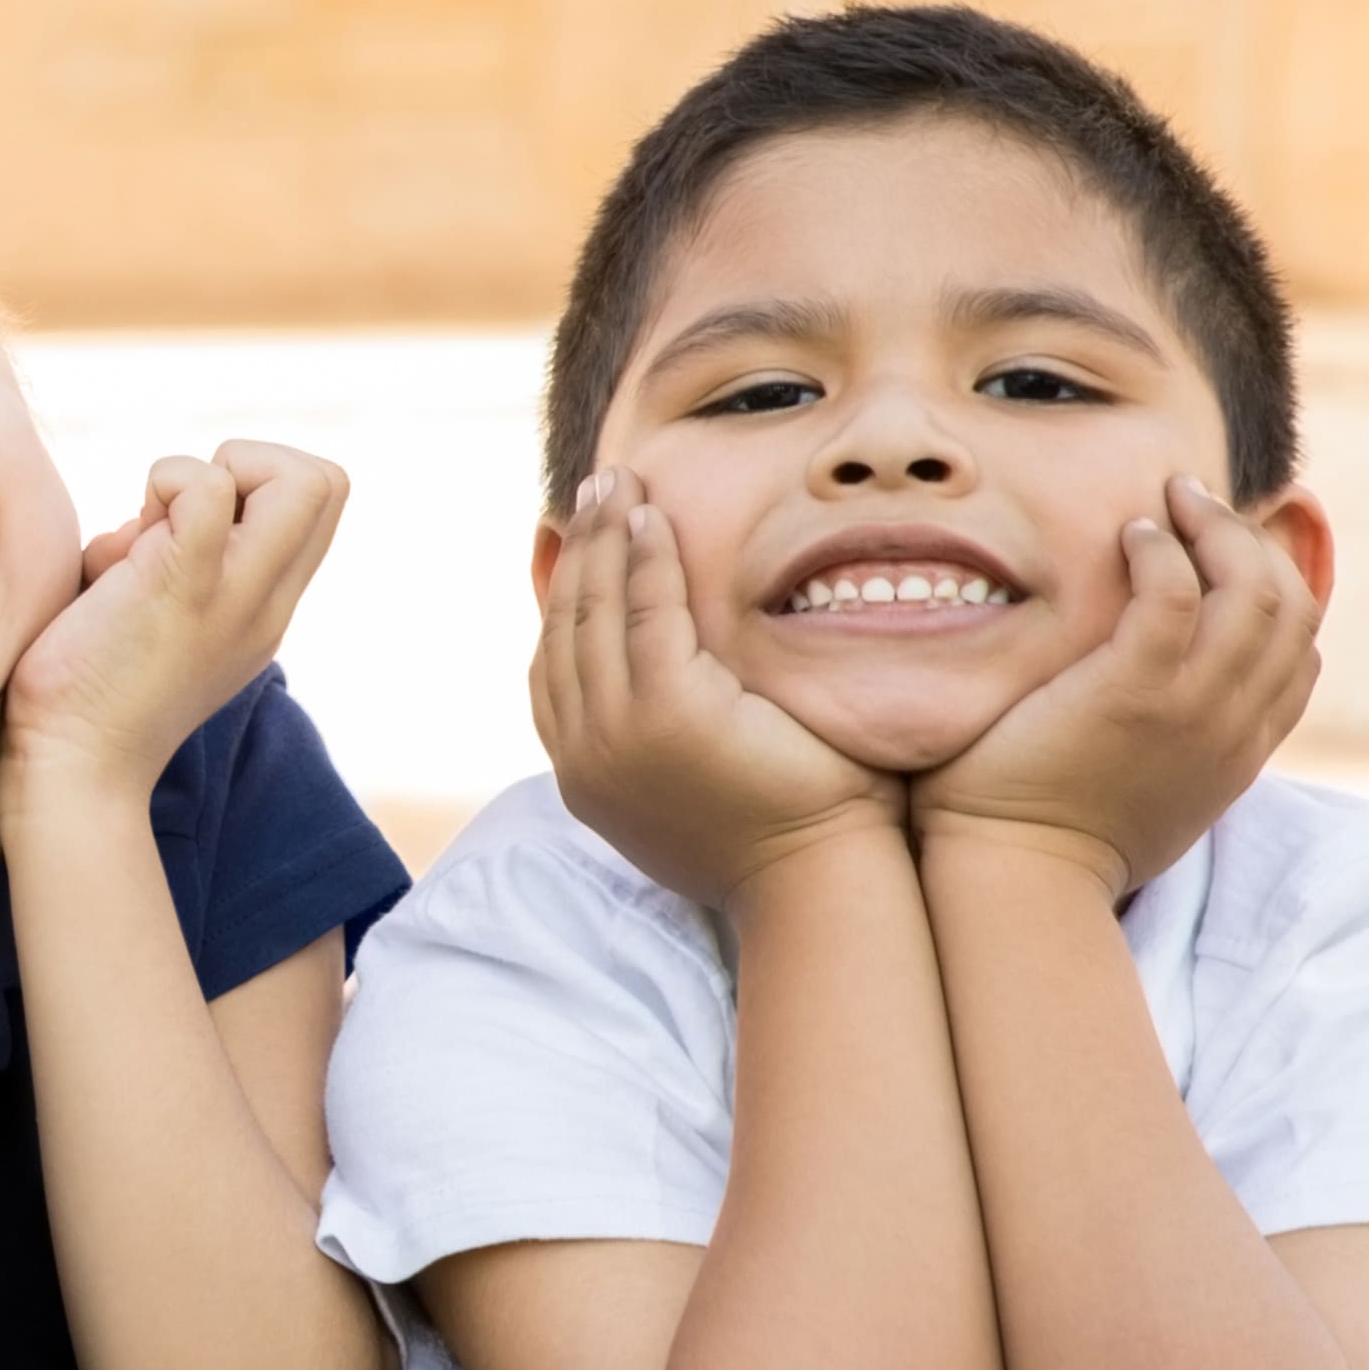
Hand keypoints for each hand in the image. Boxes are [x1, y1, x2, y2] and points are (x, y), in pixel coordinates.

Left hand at [4, 443, 344, 803]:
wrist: (74, 770)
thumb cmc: (87, 694)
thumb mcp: (161, 621)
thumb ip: (173, 567)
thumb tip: (143, 523)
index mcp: (265, 606)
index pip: (320, 503)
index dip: (254, 481)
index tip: (186, 522)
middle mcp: (267, 599)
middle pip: (328, 480)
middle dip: (248, 465)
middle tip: (176, 518)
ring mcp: (235, 593)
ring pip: (299, 478)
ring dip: (207, 473)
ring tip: (148, 538)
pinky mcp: (184, 585)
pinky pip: (206, 488)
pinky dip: (165, 482)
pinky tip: (119, 550)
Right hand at [532, 469, 902, 907]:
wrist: (815, 883)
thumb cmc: (781, 836)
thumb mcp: (699, 785)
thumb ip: (667, 739)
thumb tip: (664, 697)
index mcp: (586, 773)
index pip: (553, 665)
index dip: (560, 593)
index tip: (575, 539)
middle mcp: (583, 754)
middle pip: (562, 627)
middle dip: (574, 551)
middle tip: (592, 490)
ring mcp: (616, 735)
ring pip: (593, 613)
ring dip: (603, 540)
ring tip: (617, 485)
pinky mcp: (666, 711)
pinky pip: (645, 612)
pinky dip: (647, 558)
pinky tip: (654, 516)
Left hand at [913, 476, 1317, 902]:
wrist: (1018, 880)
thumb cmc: (1056, 838)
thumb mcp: (1148, 794)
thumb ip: (1173, 745)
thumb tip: (1158, 712)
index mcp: (1240, 750)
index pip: (1300, 655)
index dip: (1280, 589)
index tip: (1233, 550)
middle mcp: (1232, 726)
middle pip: (1290, 608)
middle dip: (1251, 540)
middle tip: (1198, 501)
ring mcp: (1191, 709)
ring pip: (1249, 592)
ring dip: (1214, 530)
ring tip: (1171, 499)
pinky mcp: (1132, 694)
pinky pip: (1174, 596)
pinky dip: (1162, 552)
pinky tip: (1131, 534)